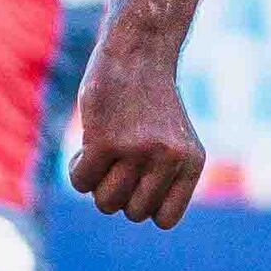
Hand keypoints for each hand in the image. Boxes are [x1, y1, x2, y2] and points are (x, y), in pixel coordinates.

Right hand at [67, 42, 207, 227]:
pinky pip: (82, 181)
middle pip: (132, 213)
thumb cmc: (151, 101)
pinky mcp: (105, 140)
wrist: (138, 52)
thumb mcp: (174, 140)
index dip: (143, 206)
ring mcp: (138, 150)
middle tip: (115, 165)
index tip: (136, 184)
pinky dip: (78, 170)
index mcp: (191, 163)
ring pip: (106, 202)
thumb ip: (164, 178)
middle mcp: (169, 159)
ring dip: (97, 185)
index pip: (164, 219)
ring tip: (101, 157)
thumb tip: (141, 216)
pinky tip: (85, 149)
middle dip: (117, 194)